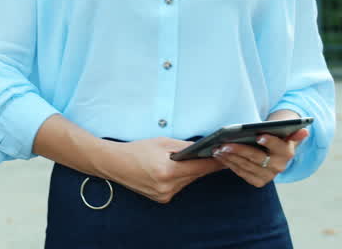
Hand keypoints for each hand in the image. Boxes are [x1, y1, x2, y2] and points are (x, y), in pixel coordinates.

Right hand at [99, 137, 222, 203]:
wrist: (115, 164)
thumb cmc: (137, 150)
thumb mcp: (162, 143)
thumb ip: (185, 147)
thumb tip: (205, 147)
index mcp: (167, 171)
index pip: (200, 167)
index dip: (215, 162)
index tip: (226, 158)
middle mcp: (167, 187)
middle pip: (195, 175)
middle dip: (204, 165)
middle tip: (215, 154)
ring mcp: (164, 195)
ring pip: (188, 181)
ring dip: (191, 171)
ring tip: (194, 160)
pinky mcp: (162, 199)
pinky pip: (179, 186)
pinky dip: (181, 177)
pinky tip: (176, 169)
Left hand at [212, 127, 308, 186]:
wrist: (275, 153)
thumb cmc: (277, 138)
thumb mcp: (286, 133)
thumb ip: (294, 132)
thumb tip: (305, 131)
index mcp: (287, 153)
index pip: (279, 147)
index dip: (270, 141)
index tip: (260, 135)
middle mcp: (279, 167)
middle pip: (257, 158)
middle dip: (240, 150)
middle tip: (224, 144)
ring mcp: (267, 176)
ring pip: (246, 166)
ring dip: (230, 157)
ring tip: (217, 148)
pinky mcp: (257, 182)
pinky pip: (241, 172)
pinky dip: (229, 163)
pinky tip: (219, 155)